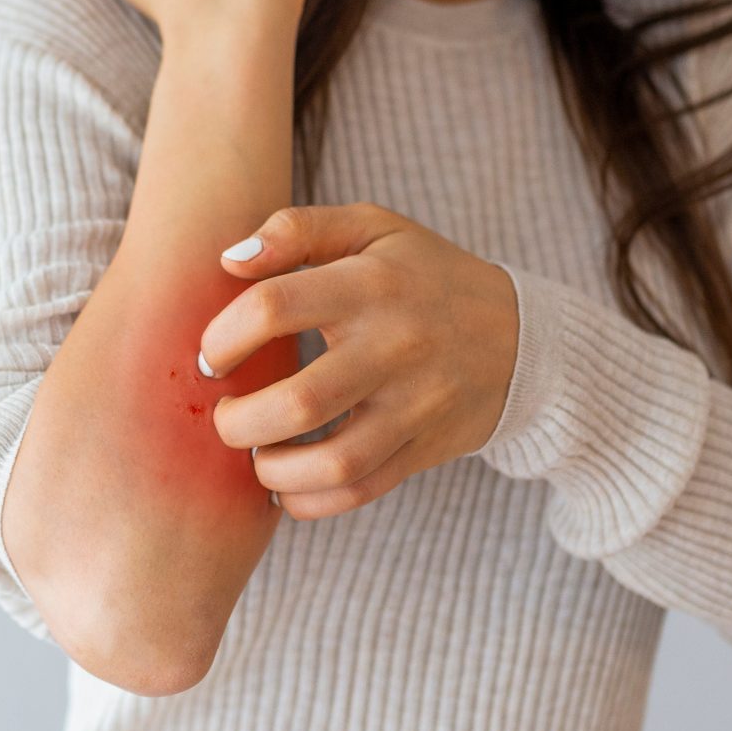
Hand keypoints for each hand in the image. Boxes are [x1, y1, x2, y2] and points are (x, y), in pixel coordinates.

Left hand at [195, 202, 520, 518]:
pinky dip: (309, 501)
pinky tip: (285, 485)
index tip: (211, 355)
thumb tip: (229, 260)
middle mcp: (393, 348)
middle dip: (237, 420)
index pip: (275, 307)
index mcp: (370, 284)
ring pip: (333, 462)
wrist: (520, 337)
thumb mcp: (371, 229)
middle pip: (298, 401)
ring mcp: (413, 406)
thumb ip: (297, 230)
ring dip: (271, 471)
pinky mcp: (422, 449)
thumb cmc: (423, 276)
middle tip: (224, 414)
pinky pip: (359, 492)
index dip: (223, 335)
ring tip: (253, 455)